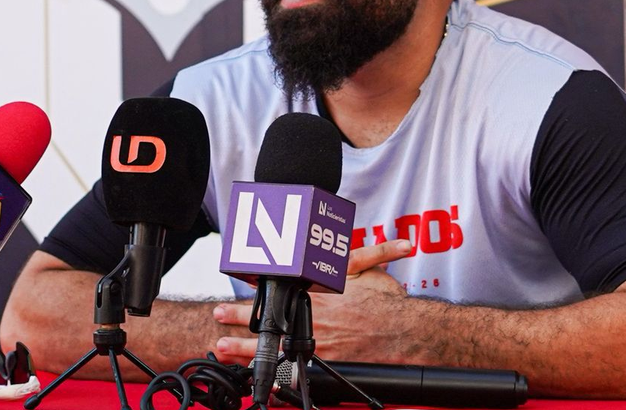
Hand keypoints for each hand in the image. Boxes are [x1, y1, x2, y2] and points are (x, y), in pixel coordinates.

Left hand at [212, 239, 413, 362]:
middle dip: (240, 320)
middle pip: (268, 321)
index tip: (238, 289)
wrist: (406, 333)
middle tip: (219, 318)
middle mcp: (314, 322)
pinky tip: (261, 381)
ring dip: (247, 349)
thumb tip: (341, 245)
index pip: (278, 294)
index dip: (255, 293)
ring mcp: (318, 346)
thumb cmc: (389, 304)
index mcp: (319, 298)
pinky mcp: (327, 366)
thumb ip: (351, 257)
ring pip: (274, 348)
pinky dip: (275, 377)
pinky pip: (294, 373)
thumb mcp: (366, 271)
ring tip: (226, 347)